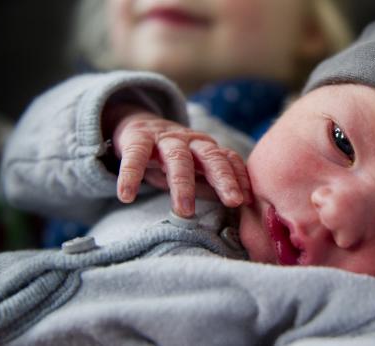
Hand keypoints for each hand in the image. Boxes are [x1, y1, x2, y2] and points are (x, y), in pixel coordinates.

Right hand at [109, 106, 250, 216]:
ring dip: (182, 184)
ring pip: (178, 158)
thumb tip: (239, 205)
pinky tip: (126, 195)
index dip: (239, 177)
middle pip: (211, 156)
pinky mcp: (137, 138)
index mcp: (207, 148)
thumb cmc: (171, 157)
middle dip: (224, 178)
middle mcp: (190, 141)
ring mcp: (164, 138)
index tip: (247, 200)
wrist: (137, 126)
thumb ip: (212, 182)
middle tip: (233, 202)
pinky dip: (130, 175)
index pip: (228, 160)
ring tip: (184, 211)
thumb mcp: (194, 168)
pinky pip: (135, 156)